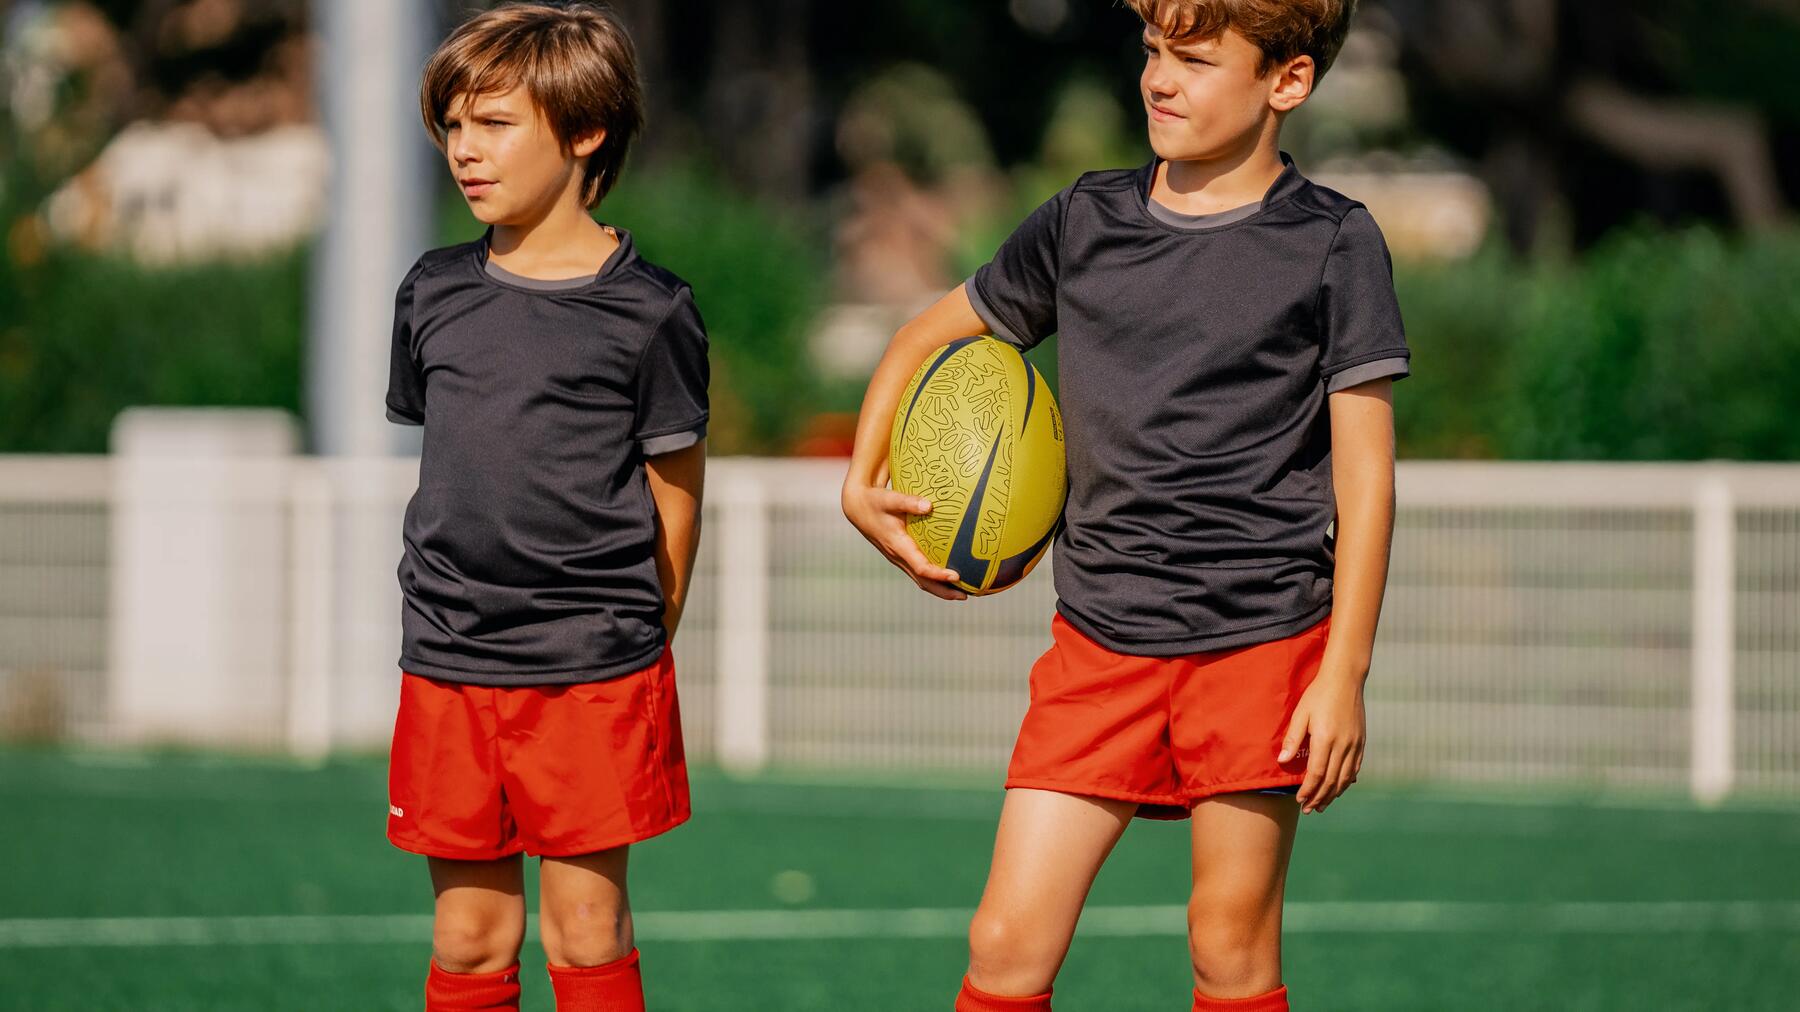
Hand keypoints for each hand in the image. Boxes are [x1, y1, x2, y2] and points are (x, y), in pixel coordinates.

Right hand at [841, 480, 966, 600]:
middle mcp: (898, 557)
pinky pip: (918, 572)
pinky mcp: (900, 556)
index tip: (956, 576)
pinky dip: (933, 579)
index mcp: (897, 545)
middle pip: (923, 581)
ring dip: (940, 589)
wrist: (857, 508)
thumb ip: (909, 502)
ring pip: (920, 580)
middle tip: (965, 595)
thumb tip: (929, 505)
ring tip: (962, 592)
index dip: (938, 574)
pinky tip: (947, 578)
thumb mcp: (890, 498)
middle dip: (944, 591)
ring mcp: (898, 559)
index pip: (920, 567)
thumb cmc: (875, 501)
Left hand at [1279, 669, 1365, 813]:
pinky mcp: (1361, 742)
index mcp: (1325, 739)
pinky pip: (1355, 768)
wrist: (1345, 679)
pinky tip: (1338, 788)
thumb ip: (1293, 738)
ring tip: (1322, 805)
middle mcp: (1343, 745)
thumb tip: (1283, 760)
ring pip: (1345, 778)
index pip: (1316, 774)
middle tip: (1309, 809)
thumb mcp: (1301, 714)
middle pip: (1331, 780)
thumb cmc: (1318, 695)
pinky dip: (1346, 782)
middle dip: (1319, 797)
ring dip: (1333, 794)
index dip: (1308, 790)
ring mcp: (1355, 744)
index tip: (1300, 799)